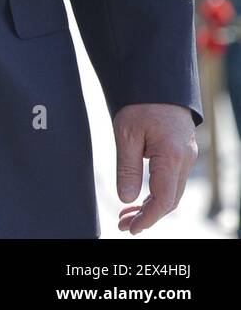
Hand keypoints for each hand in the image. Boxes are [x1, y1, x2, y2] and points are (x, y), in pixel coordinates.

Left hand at [112, 103, 196, 233]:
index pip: (163, 200)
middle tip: (123, 224)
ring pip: (172, 192)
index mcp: (172, 157)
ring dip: (152, 206)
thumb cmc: (140, 104)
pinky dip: (157, 193)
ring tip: (127, 214)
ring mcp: (186, 157)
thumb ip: (127, 168)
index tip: (130, 228)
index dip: (147, 218)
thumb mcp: (125, 134)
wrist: (157, 82)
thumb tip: (126, 198)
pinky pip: (172, 180)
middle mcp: (185, 160)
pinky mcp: (181, 153)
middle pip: (170, 200)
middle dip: (148, 216)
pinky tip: (140, 197)